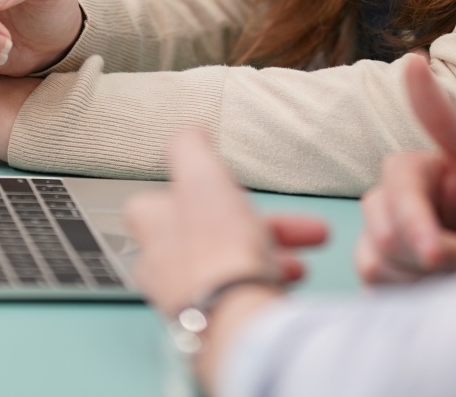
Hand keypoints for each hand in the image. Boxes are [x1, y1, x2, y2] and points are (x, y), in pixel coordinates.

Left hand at [126, 130, 328, 391]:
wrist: (236, 317)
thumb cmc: (216, 250)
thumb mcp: (202, 176)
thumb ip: (190, 148)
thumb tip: (188, 130)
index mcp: (154, 230)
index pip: (153, 203)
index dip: (188, 191)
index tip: (220, 187)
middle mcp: (164, 269)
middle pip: (207, 235)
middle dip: (252, 225)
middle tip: (287, 223)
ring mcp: (190, 299)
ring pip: (229, 267)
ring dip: (268, 255)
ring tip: (301, 256)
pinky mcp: (216, 325)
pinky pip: (243, 297)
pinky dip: (269, 284)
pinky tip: (290, 281)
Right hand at [355, 53, 455, 284]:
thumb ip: (444, 116)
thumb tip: (413, 59)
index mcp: (403, 172)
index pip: (393, 201)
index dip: (417, 229)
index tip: (441, 256)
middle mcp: (382, 206)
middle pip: (383, 241)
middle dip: (442, 257)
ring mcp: (380, 246)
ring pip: (380, 272)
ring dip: (435, 282)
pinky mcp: (385, 283)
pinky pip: (382, 299)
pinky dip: (421, 300)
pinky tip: (452, 291)